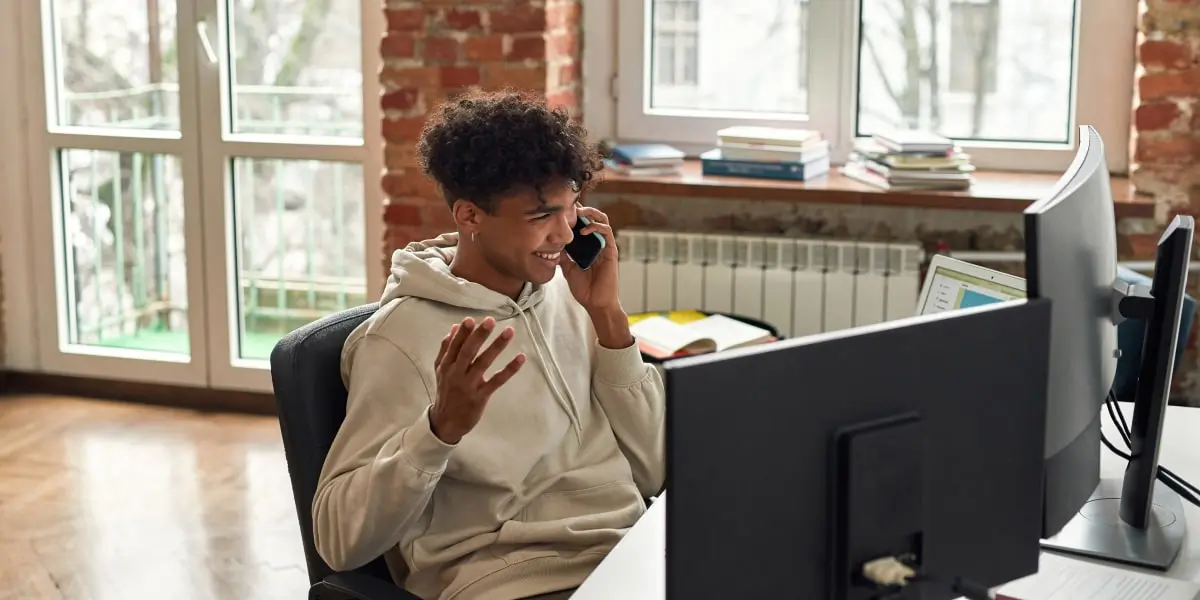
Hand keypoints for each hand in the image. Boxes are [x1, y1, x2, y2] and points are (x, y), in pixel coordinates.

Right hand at [430, 317, 525, 443]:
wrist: (446, 423)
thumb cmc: (446, 392)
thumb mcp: (440, 370)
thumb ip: (446, 349)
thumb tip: (454, 328)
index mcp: (446, 365)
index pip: (455, 345)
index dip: (463, 333)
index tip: (471, 319)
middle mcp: (456, 374)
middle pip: (468, 352)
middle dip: (479, 335)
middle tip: (490, 321)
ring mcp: (469, 385)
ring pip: (483, 363)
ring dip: (496, 346)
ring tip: (509, 332)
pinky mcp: (481, 396)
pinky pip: (497, 380)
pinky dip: (509, 369)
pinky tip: (520, 357)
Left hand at [559, 206, 620, 313]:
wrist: (596, 303)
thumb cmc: (584, 289)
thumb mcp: (568, 269)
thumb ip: (562, 256)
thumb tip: (550, 245)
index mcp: (587, 246)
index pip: (582, 225)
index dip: (574, 216)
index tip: (561, 210)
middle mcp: (597, 243)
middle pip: (592, 218)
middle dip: (581, 209)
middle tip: (569, 206)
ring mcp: (605, 246)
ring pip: (602, 220)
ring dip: (590, 213)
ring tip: (578, 213)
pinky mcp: (611, 251)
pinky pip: (607, 232)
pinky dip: (596, 227)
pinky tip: (585, 230)